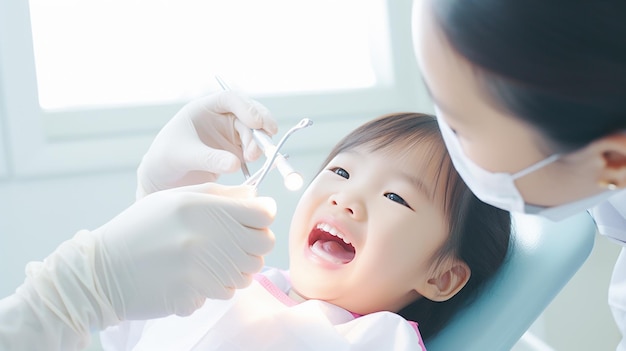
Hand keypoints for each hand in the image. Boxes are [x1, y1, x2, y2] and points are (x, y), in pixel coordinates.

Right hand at [94, 182, 275, 318]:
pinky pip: (225, 293)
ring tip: (211, 261)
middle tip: (236, 243)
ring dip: (236, 268)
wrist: (100, 271)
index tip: (255, 219)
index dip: (263, 215)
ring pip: (247, 273)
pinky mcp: (192, 295)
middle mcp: (203, 236)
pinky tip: (194, 278)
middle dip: (254, 243)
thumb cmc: (139, 230)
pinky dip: (216, 287)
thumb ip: (219, 195)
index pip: (262, 213)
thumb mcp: (175, 199)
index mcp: (200, 207)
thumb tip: (256, 196)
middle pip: (262, 244)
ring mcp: (198, 269)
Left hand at [137, 92, 277, 197]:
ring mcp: (231, 134)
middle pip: (249, 114)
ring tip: (251, 158)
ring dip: (259, 144)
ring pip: (255, 132)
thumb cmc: (166, 158)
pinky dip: (258, 155)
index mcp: (205, 108)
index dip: (247, 107)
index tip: (257, 123)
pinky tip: (253, 163)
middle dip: (259, 128)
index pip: (230, 99)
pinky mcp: (236, 151)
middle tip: (264, 145)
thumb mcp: (185, 156)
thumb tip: (236, 164)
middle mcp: (221, 117)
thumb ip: (210, 158)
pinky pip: (253, 149)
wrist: (164, 177)